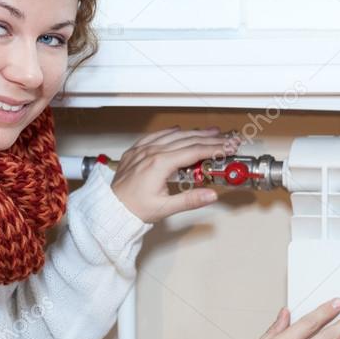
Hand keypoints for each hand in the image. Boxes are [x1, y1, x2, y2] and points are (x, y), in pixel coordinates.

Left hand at [110, 126, 240, 222]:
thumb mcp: (165, 208)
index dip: (214, 149)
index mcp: (159, 164)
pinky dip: (171, 132)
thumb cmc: (134, 208)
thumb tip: (211, 195)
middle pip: (187, 140)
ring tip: (211, 132)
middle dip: (210, 139)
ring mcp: (143, 150)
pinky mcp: (136, 151)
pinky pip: (156, 135)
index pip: (194, 151)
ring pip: (173, 135)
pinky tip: (179, 129)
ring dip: (194, 133)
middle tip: (226, 139)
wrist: (111, 209)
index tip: (227, 148)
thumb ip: (190, 199)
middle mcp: (151, 153)